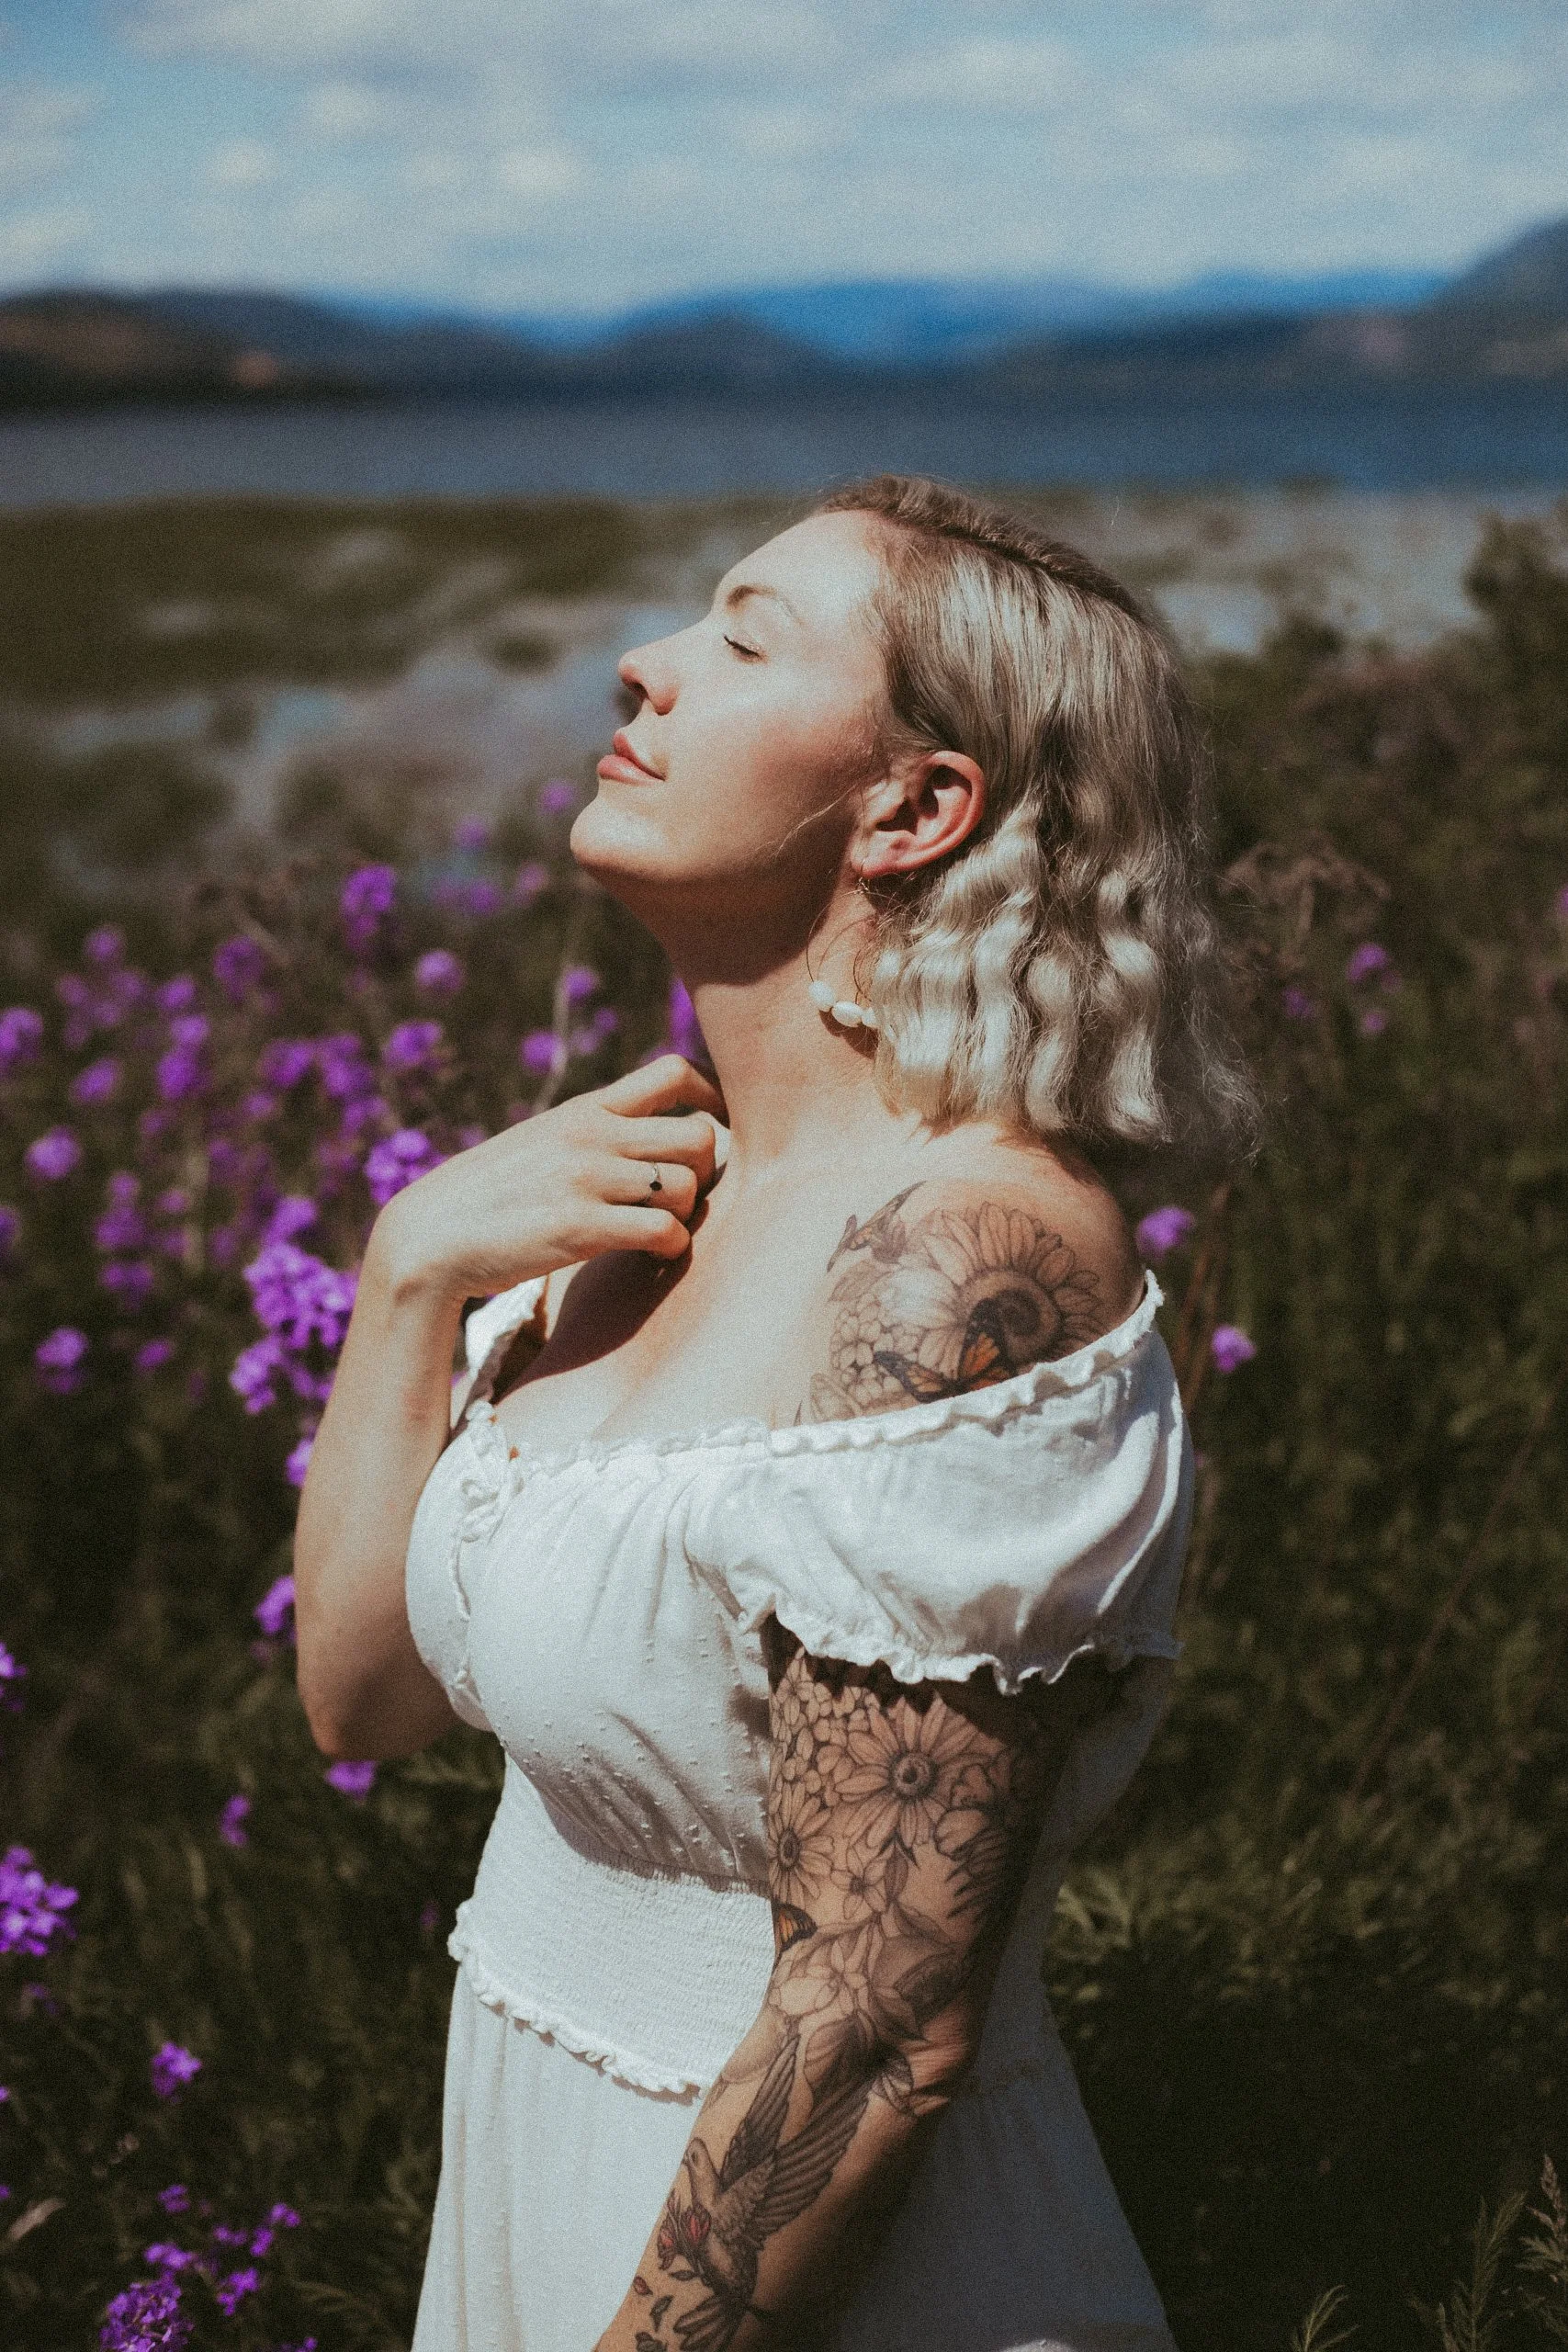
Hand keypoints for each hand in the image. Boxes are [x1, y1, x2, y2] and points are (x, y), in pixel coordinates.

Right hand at [370, 1054, 725, 1303]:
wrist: (428, 1237)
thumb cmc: (489, 1199)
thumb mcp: (542, 1143)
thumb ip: (592, 1134)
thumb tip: (646, 1139)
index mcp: (585, 1109)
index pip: (674, 1072)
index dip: (711, 1101)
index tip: (712, 1134)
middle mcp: (591, 1135)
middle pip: (699, 1134)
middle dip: (707, 1171)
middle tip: (684, 1199)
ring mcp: (586, 1179)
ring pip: (688, 1185)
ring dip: (687, 1216)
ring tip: (661, 1232)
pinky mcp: (581, 1228)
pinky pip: (664, 1230)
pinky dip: (670, 1248)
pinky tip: (651, 1258)